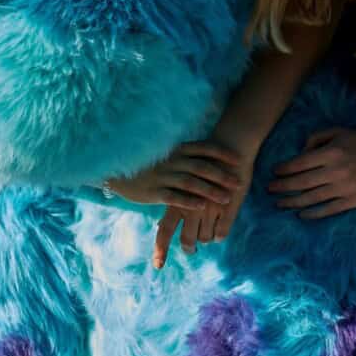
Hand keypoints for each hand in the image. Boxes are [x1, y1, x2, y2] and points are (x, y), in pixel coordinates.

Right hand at [104, 140, 241, 210]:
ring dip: (210, 190)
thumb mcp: (168, 154)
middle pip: (201, 166)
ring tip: (226, 198)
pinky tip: (202, 207)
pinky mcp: (154, 191)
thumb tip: (209, 157)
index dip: (222, 153)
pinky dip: (189, 201)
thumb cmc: (149, 163)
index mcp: (176, 149)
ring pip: (191, 182)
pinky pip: (174, 196)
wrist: (117, 170)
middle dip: (222, 175)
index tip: (238, 159)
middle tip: (238, 182)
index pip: (204, 148)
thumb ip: (186, 155)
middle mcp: (172, 161)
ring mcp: (163, 176)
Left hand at [152, 150, 253, 268]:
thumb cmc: (205, 163)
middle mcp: (191, 206)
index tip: (157, 267)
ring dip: (207, 236)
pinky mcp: (227, 209)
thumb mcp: (185, 182)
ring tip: (209, 228)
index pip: (164, 230)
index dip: (161, 250)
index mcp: (177, 200)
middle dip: (190, 247)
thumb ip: (175, 203)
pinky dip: (220, 233)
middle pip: (188, 239)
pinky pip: (222, 233)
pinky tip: (220, 226)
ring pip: (206, 238)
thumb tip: (161, 224)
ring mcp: (210, 209)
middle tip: (192, 249)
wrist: (230, 147)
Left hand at [268, 128, 355, 219]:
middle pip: (302, 182)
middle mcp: (336, 171)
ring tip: (279, 204)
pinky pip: (329, 209)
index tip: (274, 172)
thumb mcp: (338, 131)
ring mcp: (344, 188)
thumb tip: (300, 153)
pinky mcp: (352, 201)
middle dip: (282, 187)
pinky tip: (301, 214)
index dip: (284, 169)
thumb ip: (316, 138)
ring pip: (312, 198)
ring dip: (292, 202)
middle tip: (269, 189)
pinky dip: (313, 213)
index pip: (300, 163)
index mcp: (331, 153)